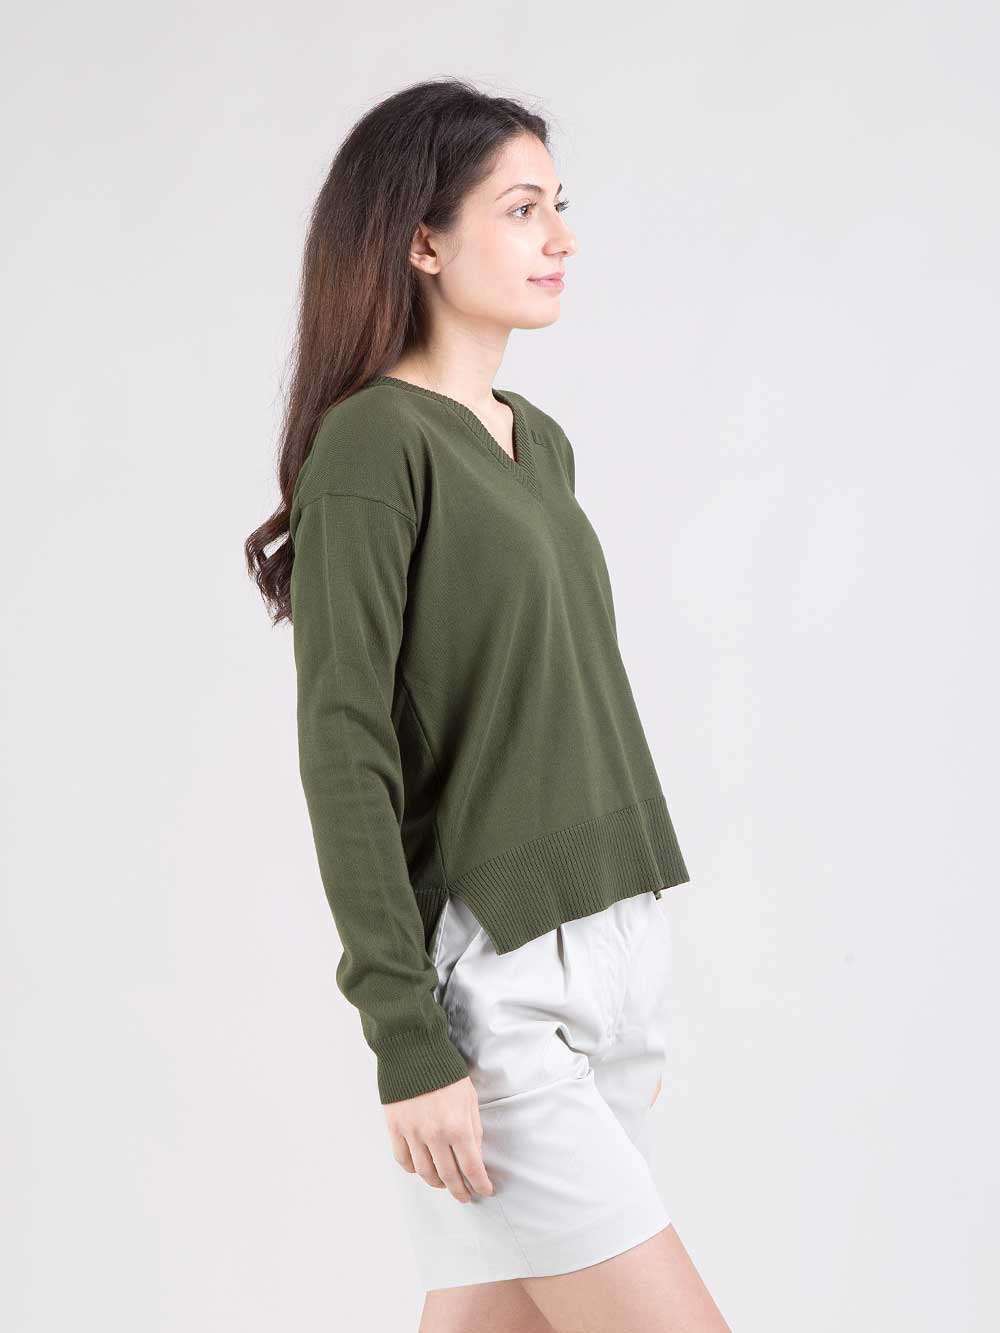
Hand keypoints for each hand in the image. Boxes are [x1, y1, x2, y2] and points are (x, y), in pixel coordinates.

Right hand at [385, 1075, 494, 1202]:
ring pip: (425, 1172)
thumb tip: (475, 1154)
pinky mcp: (395, 1128)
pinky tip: (422, 1168)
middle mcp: (434, 1134)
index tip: (485, 1190)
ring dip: (437, 1183)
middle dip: (460, 1190)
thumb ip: (474, 1128)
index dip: (480, 1183)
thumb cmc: (445, 1070)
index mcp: (457, 1125)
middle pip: (448, 1175)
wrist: (414, 1050)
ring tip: (445, 1184)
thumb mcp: (470, 1097)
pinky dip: (413, 1170)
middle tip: (466, 1196)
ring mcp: (412, 1133)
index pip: (472, 1167)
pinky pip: (403, 1160)